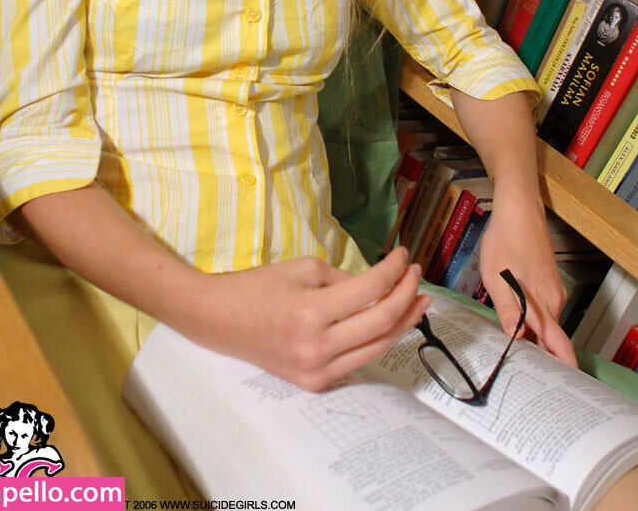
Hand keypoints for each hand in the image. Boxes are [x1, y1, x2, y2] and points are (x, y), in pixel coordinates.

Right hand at [197, 246, 430, 390]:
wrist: (219, 321)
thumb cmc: (257, 288)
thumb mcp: (302, 269)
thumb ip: (344, 279)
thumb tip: (378, 287)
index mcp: (309, 313)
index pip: (369, 290)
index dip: (394, 270)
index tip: (404, 254)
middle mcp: (316, 348)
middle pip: (381, 323)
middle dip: (406, 295)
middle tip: (417, 275)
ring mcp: (315, 372)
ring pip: (376, 348)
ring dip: (402, 322)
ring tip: (419, 301)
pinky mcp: (314, 383)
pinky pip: (358, 361)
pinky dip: (377, 340)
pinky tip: (391, 323)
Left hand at [480, 187, 576, 366]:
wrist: (518, 210)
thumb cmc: (506, 238)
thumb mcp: (496, 275)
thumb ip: (508, 308)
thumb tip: (515, 336)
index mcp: (543, 302)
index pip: (558, 343)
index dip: (560, 366)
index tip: (559, 386)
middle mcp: (553, 299)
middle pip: (551, 338)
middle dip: (543, 358)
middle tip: (525, 377)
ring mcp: (552, 291)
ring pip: (546, 324)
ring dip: (535, 339)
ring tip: (516, 357)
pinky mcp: (547, 283)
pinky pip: (543, 311)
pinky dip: (534, 323)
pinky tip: (517, 326)